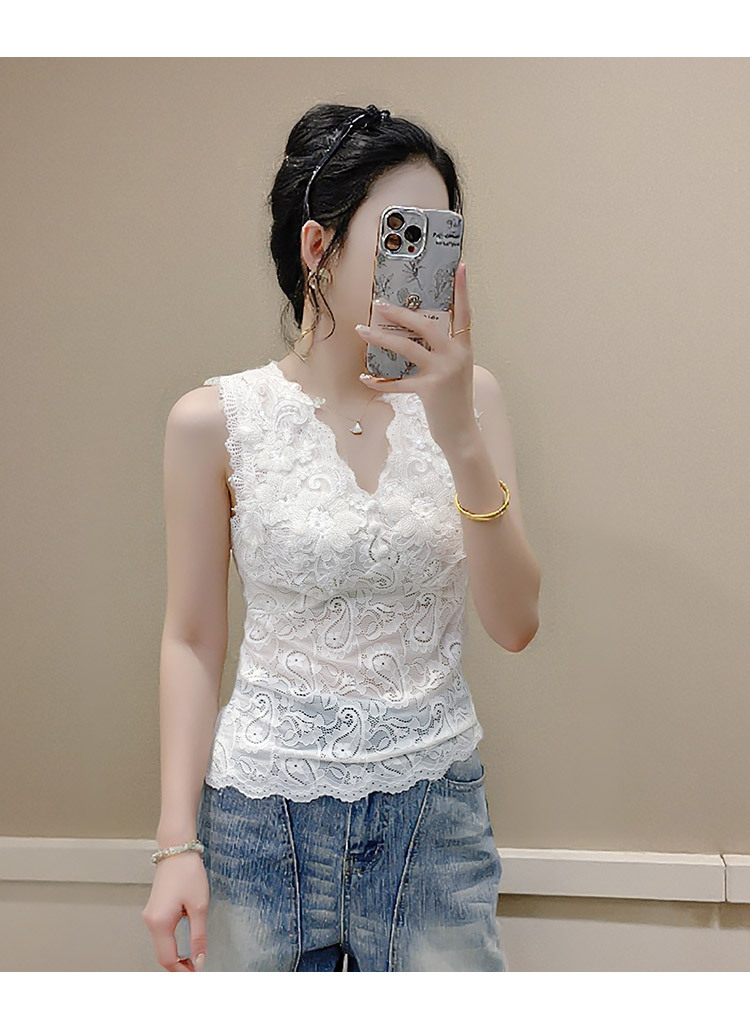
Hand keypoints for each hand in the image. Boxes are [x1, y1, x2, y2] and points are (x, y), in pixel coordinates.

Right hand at [142, 851, 208, 970]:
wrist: (176, 849)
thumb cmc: (188, 873)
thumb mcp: (199, 906)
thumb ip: (198, 936)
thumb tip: (199, 959)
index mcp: (159, 923)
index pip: (168, 959)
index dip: (183, 971)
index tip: (197, 974)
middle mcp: (150, 921)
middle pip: (162, 955)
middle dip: (178, 966)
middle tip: (196, 969)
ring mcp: (150, 915)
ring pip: (161, 945)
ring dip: (175, 955)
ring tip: (193, 959)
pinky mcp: (154, 909)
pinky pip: (161, 934)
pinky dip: (171, 944)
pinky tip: (184, 945)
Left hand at [355, 259, 477, 454]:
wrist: (462, 432)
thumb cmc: (453, 400)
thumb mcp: (453, 371)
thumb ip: (440, 352)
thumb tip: (412, 335)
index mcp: (464, 347)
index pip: (464, 312)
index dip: (463, 289)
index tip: (461, 266)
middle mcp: (455, 355)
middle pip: (426, 325)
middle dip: (401, 312)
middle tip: (380, 304)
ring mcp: (443, 372)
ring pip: (407, 347)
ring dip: (381, 338)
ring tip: (362, 331)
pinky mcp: (429, 390)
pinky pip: (398, 382)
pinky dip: (379, 381)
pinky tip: (365, 377)